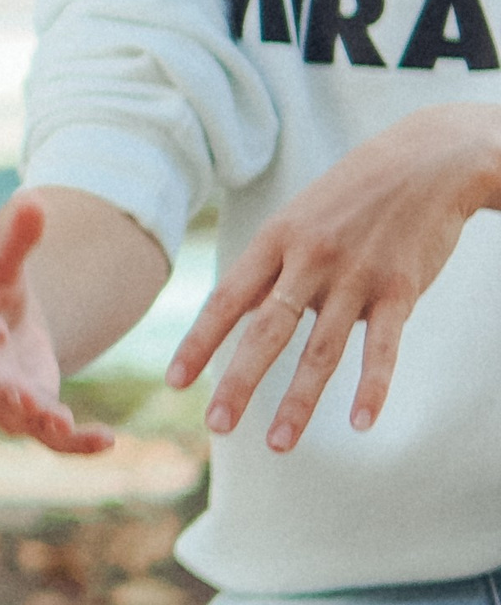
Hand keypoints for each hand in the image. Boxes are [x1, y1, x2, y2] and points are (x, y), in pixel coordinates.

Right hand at [0, 191, 118, 454]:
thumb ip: (14, 234)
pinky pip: (46, 438)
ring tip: (65, 423)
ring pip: (10, 417)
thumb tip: (32, 199)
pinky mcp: (26, 415)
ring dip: (37, 422)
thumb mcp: (2, 258)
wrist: (0, 318)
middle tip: (24, 397)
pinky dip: (74, 444)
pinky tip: (107, 441)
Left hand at [168, 104, 500, 451]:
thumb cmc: (353, 194)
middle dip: (239, 382)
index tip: (175, 383)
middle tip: (216, 427)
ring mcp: (356, 277)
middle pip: (268, 332)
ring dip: (299, 402)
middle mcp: (311, 260)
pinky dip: (373, 388)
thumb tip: (239, 312)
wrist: (428, 160)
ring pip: (322, 350)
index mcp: (277, 240)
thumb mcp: (300, 216)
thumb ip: (273, 265)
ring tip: (277, 444)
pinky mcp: (400, 290)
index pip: (227, 299)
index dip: (200, 343)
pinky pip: (384, 348)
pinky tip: (362, 423)